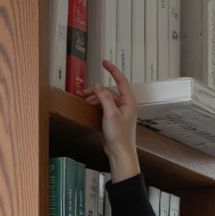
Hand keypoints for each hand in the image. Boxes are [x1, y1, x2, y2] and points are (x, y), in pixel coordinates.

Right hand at [82, 59, 139, 179]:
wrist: (120, 153)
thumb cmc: (120, 136)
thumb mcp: (110, 113)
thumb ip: (104, 97)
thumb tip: (98, 86)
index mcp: (129, 101)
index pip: (121, 80)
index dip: (112, 70)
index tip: (104, 62)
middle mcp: (125, 105)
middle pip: (110, 91)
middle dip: (97, 91)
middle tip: (85, 92)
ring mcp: (120, 112)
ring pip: (106, 99)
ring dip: (95, 99)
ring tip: (85, 101)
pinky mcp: (114, 119)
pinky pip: (104, 107)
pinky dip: (97, 106)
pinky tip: (90, 108)